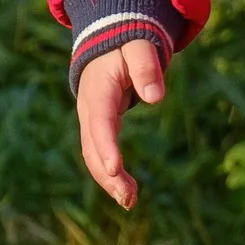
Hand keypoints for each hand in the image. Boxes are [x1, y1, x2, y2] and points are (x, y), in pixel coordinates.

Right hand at [74, 38, 165, 210]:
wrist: (105, 42)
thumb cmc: (125, 44)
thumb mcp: (138, 47)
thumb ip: (146, 67)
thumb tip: (155, 98)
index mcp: (98, 91)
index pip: (101, 122)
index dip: (106, 147)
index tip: (116, 170)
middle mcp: (89, 110)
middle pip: (92, 146)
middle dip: (108, 174)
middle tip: (128, 197)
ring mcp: (90, 120)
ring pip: (93, 155)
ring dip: (108, 180)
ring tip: (130, 202)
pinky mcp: (97, 127)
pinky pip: (99, 154)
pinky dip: (110, 174)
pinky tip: (126, 193)